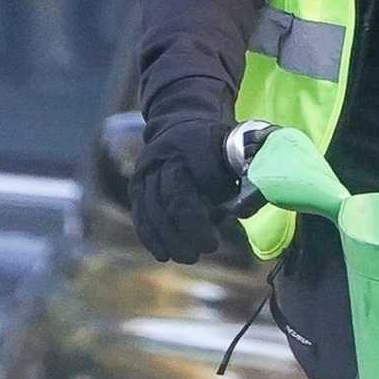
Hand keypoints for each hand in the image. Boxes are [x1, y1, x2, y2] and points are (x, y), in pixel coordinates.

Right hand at [129, 117, 233, 262]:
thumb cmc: (217, 147)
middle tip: (203, 252)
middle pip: (169, 199)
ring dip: (168, 238)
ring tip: (186, 257)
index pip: (190, 187)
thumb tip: (242, 211)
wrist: (182, 121)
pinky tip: (162, 254)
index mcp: (192, 146)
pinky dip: (150, 235)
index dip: (199, 220)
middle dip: (185, 231)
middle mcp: (164, 156)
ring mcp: (146, 169)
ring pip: (152, 208)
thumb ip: (242, 180)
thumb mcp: (234, 156)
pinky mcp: (136, 183)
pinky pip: (140, 211)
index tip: (213, 242)